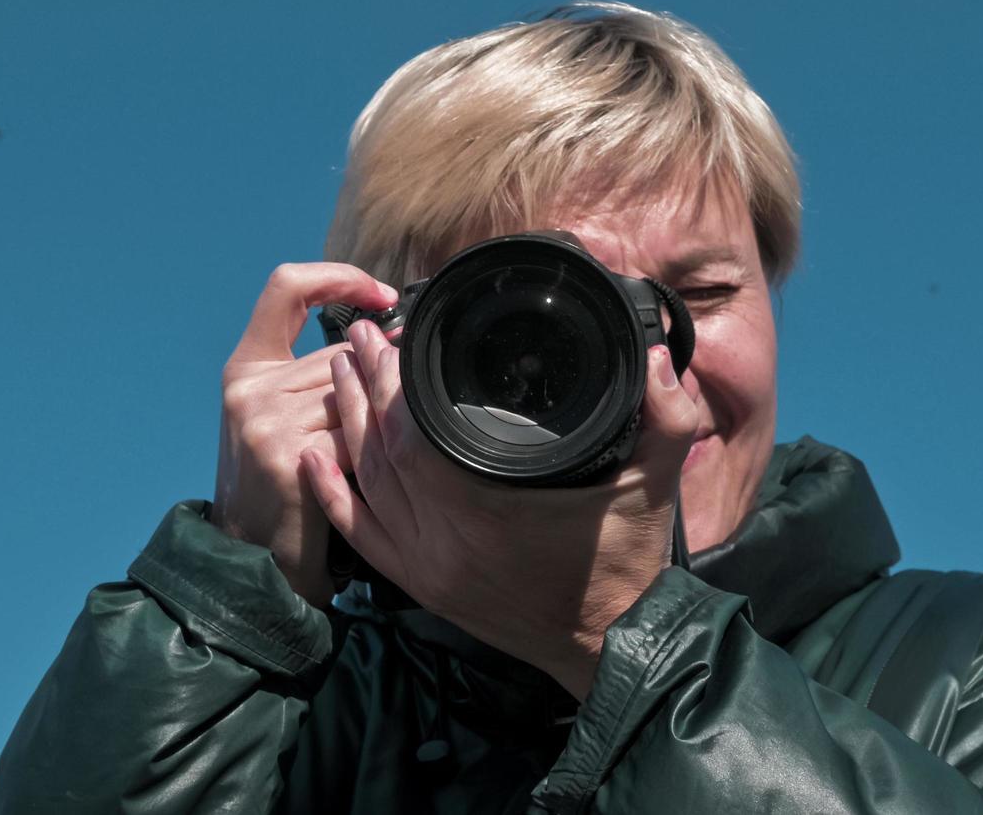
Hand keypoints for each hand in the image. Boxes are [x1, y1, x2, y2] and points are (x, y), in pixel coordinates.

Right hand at [211, 263, 399, 605]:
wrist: (253, 561)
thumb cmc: (281, 486)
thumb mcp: (282, 418)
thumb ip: (318, 375)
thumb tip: (391, 334)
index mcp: (245, 368)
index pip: (287, 287)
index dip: (338, 277)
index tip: (381, 294)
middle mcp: (250, 389)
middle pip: (339, 356)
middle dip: (375, 381)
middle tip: (398, 401)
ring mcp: (266, 421)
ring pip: (355, 398)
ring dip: (374, 428)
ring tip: (371, 458)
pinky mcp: (290, 457)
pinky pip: (359, 438)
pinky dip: (372, 458)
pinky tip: (366, 479)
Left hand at [305, 319, 699, 699]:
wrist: (609, 643)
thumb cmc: (627, 562)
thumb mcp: (655, 484)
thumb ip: (667, 417)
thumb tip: (659, 360)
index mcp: (489, 512)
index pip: (416, 437)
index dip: (394, 385)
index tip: (393, 338)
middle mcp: (445, 542)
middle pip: (381, 453)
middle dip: (365, 391)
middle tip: (359, 340)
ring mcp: (427, 568)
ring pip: (366, 488)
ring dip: (348, 428)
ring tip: (339, 374)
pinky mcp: (422, 587)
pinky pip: (362, 537)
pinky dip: (335, 495)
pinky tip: (315, 458)